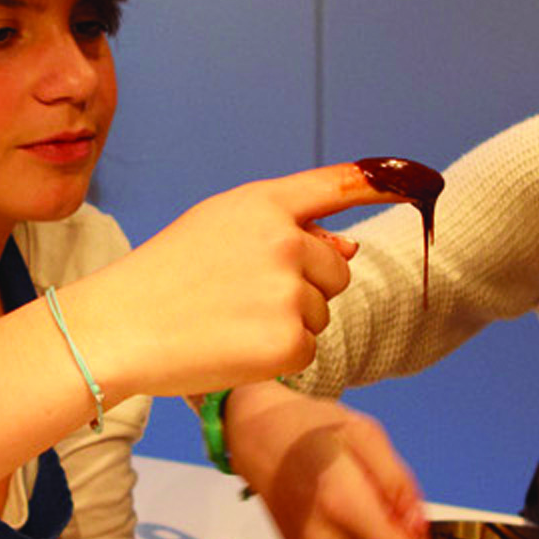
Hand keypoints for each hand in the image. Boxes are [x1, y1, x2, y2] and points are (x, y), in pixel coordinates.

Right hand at [64, 165, 407, 399]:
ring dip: (289, 322)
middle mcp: (284, 240)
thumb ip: (285, 231)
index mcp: (263, 203)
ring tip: (229, 320)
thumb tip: (350, 251)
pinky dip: (278, 356)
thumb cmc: (165, 276)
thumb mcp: (219, 230)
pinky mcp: (289, 340)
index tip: (420, 181)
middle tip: (241, 297)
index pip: (336, 185)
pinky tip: (234, 346)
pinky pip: (309, 349)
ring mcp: (289, 291)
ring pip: (321, 312)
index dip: (380, 183)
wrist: (119, 325)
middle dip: (304, 287)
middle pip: (335, 271)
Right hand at [219, 383, 485, 538]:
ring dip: (379, 526)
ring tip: (348, 488)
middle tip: (372, 481)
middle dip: (401, 521)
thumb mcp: (366, 435)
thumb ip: (400, 484)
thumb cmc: (309, 431)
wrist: (258, 438)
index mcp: (340, 502)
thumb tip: (418, 531)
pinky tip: (338, 506)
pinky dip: (362, 535)